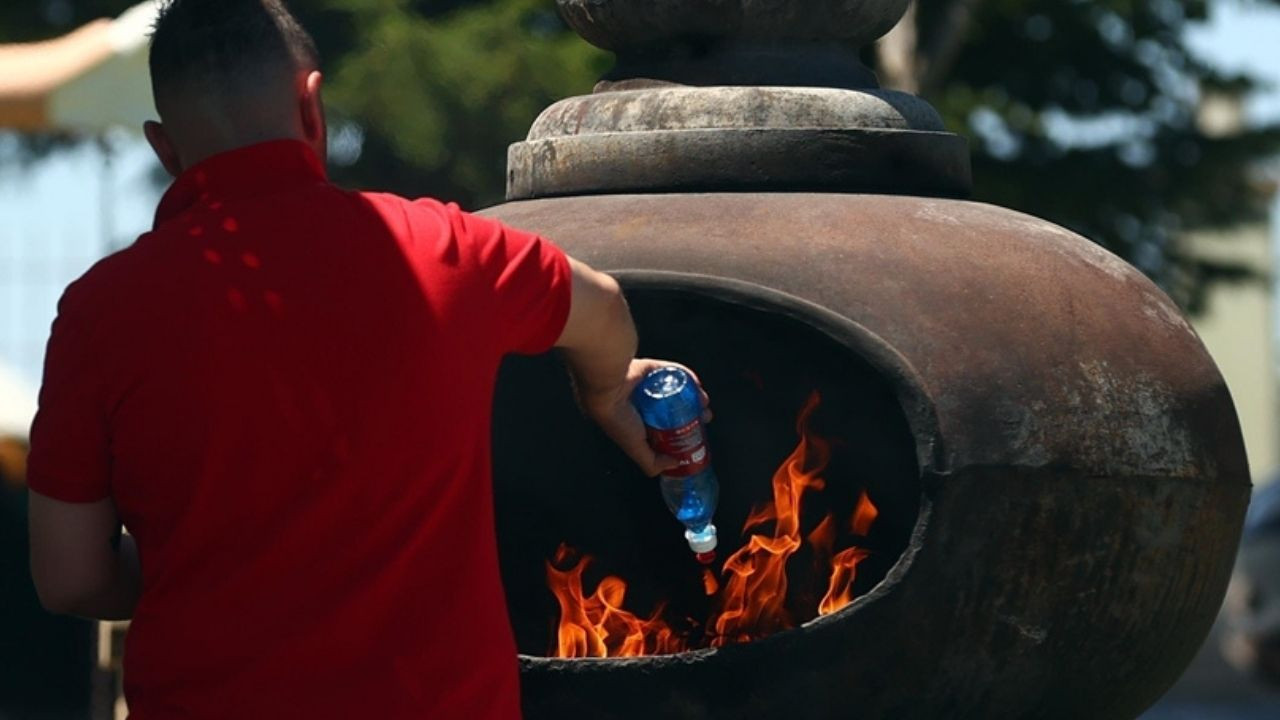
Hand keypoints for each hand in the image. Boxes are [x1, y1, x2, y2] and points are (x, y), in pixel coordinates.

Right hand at [577, 358, 711, 477]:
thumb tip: (674, 464)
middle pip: (673, 408)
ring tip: (702, 402)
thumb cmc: (616, 418)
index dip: (681, 431)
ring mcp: (647, 385)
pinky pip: (672, 372)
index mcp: (636, 421)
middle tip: (704, 417)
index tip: (695, 433)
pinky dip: (686, 378)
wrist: (608, 388)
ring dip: (692, 396)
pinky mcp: (651, 368)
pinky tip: (696, 385)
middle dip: (692, 413)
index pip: (663, 428)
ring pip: (675, 390)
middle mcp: (642, 403)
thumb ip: (651, 462)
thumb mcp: (634, 448)